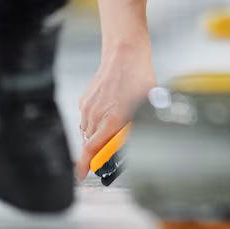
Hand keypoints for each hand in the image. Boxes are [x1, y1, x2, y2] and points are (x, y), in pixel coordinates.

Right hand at [75, 41, 156, 180]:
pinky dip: (95, 121)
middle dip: (99, 149)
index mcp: (112, 120)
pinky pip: (86, 118)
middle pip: (90, 143)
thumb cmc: (138, 76)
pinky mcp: (85, 99)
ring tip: (114, 125)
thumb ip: (140, 127)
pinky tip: (109, 111)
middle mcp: (96, 115)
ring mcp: (88, 107)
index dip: (84, 166)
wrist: (124, 53)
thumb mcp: (147, 106)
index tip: (82, 175)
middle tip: (112, 148)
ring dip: (98, 134)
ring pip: (87, 131)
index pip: (90, 150)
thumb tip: (142, 141)